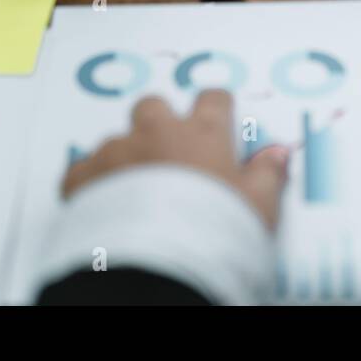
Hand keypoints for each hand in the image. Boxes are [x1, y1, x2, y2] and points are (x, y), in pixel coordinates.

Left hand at [61, 90, 290, 229]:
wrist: (163, 261)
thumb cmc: (217, 229)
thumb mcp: (259, 206)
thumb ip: (268, 175)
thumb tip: (278, 154)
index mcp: (203, 133)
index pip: (212, 100)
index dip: (215, 107)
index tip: (217, 117)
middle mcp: (158, 132)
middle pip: (153, 106)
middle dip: (158, 121)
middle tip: (167, 150)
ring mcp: (117, 152)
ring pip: (116, 139)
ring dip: (124, 156)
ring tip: (132, 189)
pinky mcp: (85, 177)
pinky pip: (82, 169)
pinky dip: (89, 181)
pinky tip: (97, 200)